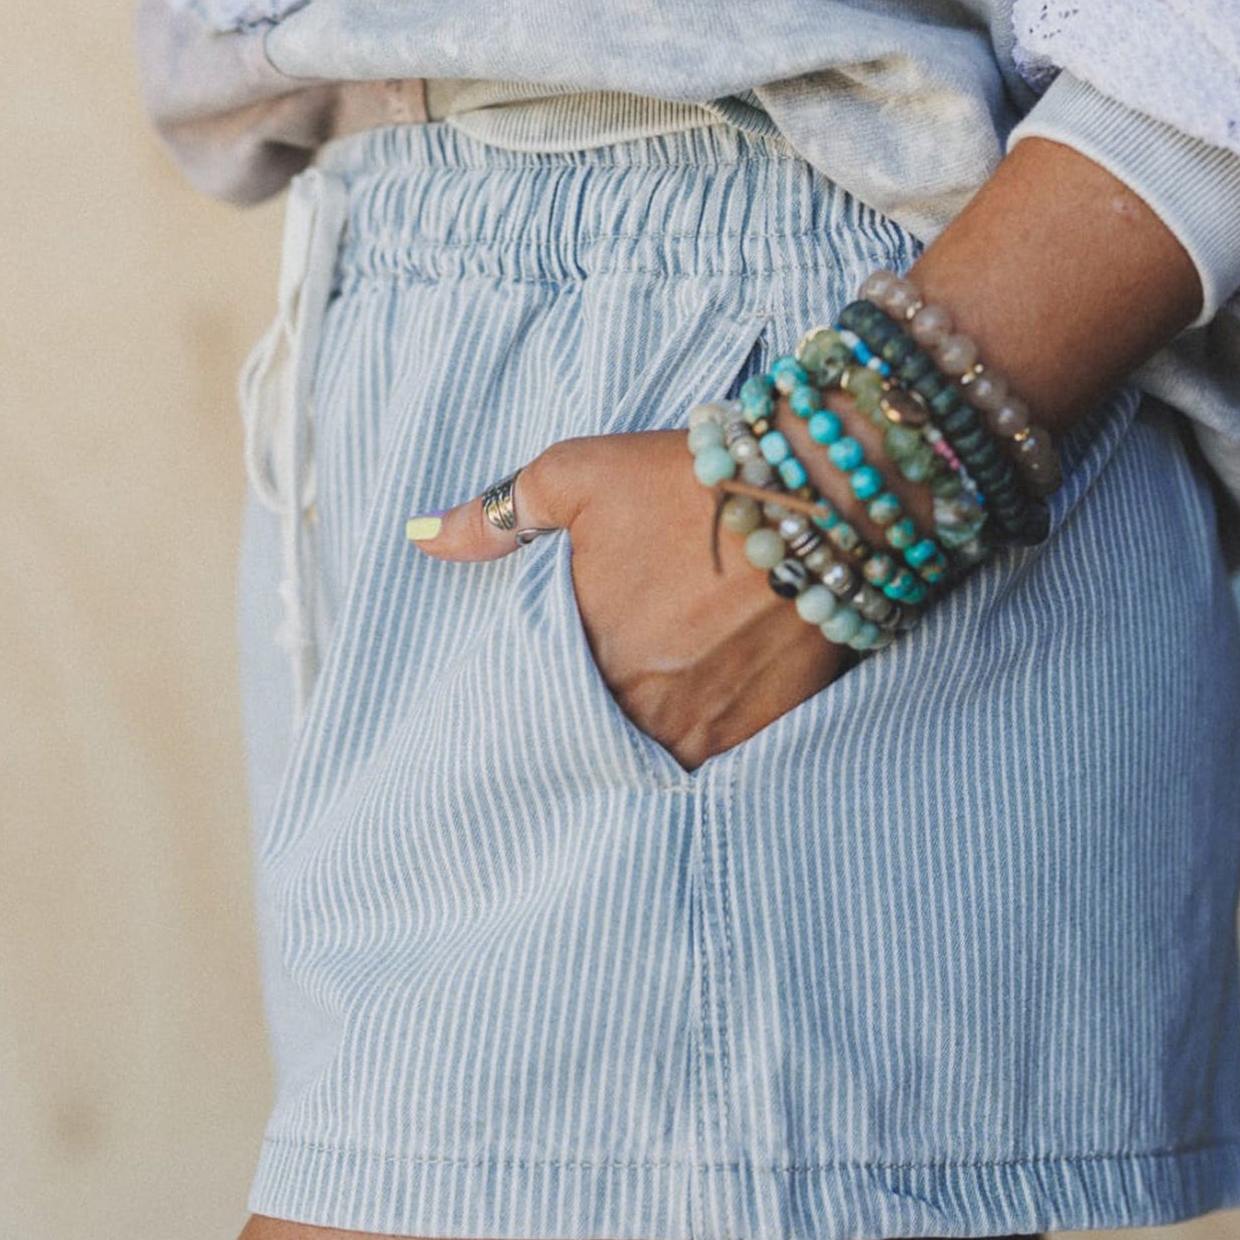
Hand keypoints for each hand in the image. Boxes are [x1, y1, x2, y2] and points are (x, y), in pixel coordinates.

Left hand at [407, 429, 856, 771]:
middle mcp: (635, 704)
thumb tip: (422, 538)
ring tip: (651, 701)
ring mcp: (701, 728)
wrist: (818, 497)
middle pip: (592, 733)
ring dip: (643, 735)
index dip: (537, 689)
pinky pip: (713, 763)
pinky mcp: (761, 733)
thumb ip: (494, 519)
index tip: (540, 679)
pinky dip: (700, 741)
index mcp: (580, 650)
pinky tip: (702, 708)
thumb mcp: (575, 476)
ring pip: (650, 756)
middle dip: (590, 716)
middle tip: (604, 687)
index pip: (532, 700)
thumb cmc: (688, 479)